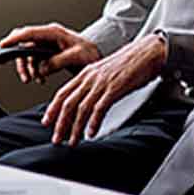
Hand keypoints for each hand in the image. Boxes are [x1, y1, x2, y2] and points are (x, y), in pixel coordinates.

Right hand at [0, 23, 101, 82]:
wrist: (97, 58)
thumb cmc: (90, 55)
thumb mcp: (76, 58)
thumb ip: (58, 62)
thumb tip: (42, 68)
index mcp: (54, 33)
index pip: (29, 33)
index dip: (15, 39)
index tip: (4, 45)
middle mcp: (48, 36)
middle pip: (24, 43)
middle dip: (21, 59)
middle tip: (24, 74)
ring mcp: (47, 44)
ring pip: (28, 54)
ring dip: (29, 68)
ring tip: (35, 79)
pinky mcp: (48, 52)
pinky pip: (35, 60)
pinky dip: (35, 70)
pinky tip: (40, 78)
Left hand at [40, 35, 165, 145]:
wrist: (147, 53)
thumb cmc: (128, 64)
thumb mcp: (103, 73)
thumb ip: (92, 85)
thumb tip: (84, 102)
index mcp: (85, 74)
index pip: (62, 93)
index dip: (52, 109)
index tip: (46, 123)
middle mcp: (90, 78)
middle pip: (68, 103)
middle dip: (60, 124)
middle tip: (56, 139)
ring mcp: (101, 83)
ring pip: (81, 108)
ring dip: (75, 128)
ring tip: (72, 141)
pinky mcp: (114, 89)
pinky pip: (100, 108)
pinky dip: (93, 122)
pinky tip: (91, 133)